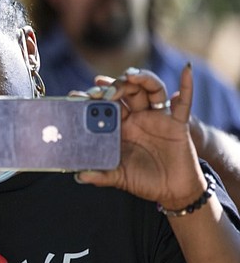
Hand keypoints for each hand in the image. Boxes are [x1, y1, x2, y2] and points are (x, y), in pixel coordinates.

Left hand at [74, 64, 207, 208]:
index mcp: (120, 128)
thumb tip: (79, 176)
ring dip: (141, 79)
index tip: (75, 95)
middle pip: (126, 92)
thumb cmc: (144, 181)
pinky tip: (186, 71)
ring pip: (150, 90)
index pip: (104, 106)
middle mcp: (137, 118)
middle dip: (114, 86)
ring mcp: (157, 118)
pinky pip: (184, 104)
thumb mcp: (119, 177)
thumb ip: (101, 175)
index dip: (91, 99)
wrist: (172, 191)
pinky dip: (186, 87)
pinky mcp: (177, 124)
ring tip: (129, 76)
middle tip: (101, 88)